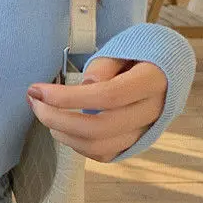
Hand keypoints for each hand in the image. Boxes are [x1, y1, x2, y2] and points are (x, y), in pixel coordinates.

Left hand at [25, 56, 166, 162]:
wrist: (168, 70)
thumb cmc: (140, 54)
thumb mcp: (124, 47)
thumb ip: (104, 66)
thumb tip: (87, 84)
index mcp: (153, 81)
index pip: (107, 96)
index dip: (67, 97)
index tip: (36, 90)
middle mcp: (153, 112)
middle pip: (99, 128)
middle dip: (56, 118)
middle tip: (34, 102)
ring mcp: (146, 132)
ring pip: (100, 147)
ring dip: (63, 135)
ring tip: (46, 114)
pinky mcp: (136, 144)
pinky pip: (104, 155)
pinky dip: (77, 145)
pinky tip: (63, 128)